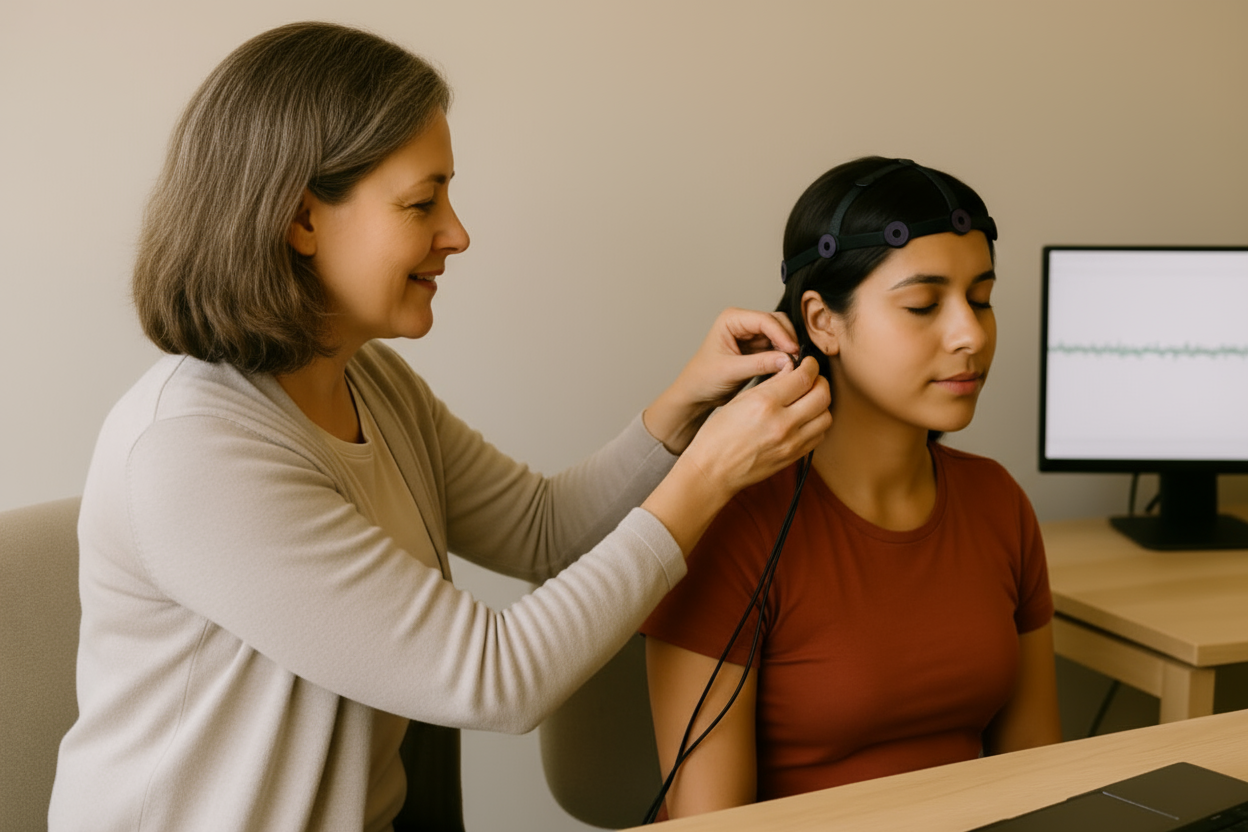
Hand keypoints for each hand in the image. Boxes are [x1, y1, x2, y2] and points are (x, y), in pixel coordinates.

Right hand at [642, 357, 830, 555]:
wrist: (713, 470)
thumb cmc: (718, 435)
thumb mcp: (739, 400)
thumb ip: (770, 384)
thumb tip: (791, 370)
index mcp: (764, 403)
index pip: (804, 377)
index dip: (811, 366)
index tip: (809, 363)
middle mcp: (782, 423)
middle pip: (822, 395)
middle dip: (820, 381)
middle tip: (812, 378)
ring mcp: (791, 442)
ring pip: (826, 416)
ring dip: (821, 404)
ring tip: (809, 399)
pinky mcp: (794, 456)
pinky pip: (819, 435)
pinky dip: (817, 423)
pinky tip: (804, 418)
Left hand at [644, 308, 800, 452]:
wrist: (696, 394)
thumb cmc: (703, 379)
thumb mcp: (731, 371)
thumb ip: (759, 364)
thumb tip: (788, 360)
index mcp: (731, 319)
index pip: (765, 320)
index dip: (782, 334)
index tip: (793, 351)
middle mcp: (743, 323)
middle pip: (777, 322)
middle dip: (788, 340)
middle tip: (797, 360)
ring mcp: (751, 335)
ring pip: (781, 335)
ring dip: (788, 349)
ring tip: (793, 367)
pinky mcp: (758, 348)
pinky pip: (778, 348)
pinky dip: (785, 357)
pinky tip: (788, 369)